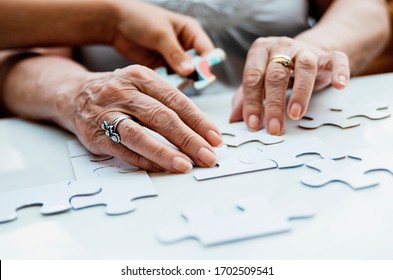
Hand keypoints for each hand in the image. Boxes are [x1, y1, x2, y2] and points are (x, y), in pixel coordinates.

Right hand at [67, 65, 221, 172]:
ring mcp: (106, 113)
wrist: (73, 94)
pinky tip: (162, 167)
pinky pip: (123, 150)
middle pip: (161, 117)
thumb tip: (201, 132)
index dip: (198, 120)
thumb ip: (167, 103)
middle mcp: (123, 92)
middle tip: (207, 156)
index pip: (176, 100)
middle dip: (188, 139)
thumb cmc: (118, 94)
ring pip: (139, 134)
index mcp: (141, 77)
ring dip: (165, 152)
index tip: (215, 138)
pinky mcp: (95, 134)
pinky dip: (144, 160)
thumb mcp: (141, 86)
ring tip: (186, 165)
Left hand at [111, 0, 213, 75]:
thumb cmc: (140, 20)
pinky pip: (170, 80)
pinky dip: (167, 84)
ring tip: (168, 82)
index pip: (207, 52)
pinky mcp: (162, 68)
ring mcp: (174, 59)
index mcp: (191, 32)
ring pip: (183, 76)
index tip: (200, 76)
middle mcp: (185, 47)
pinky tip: (160, 85)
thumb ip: (175, 54)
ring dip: (178, 81)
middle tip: (182, 81)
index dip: (206, 65)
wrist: (115, 24)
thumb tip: (190, 72)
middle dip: (192, 76)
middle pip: (197, 67)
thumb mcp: (160, 35)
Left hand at [230, 36, 349, 134]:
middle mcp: (281, 46)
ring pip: (304, 67)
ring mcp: (305, 49)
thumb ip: (245, 97)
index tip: (253, 124)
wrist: (305, 52)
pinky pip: (336, 59)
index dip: (252, 102)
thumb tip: (234, 120)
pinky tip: (339, 85)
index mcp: (260, 51)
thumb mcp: (259, 81)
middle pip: (276, 74)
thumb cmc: (277, 70)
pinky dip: (339, 71)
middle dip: (273, 104)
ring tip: (296, 114)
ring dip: (300, 93)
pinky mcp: (327, 54)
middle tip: (274, 127)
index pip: (253, 77)